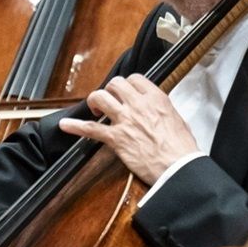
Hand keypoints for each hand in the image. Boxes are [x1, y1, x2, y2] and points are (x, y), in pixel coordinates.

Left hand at [60, 74, 198, 184]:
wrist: (179, 167)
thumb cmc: (182, 148)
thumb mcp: (177, 120)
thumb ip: (162, 110)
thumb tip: (155, 109)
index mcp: (156, 99)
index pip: (135, 79)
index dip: (127, 85)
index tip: (125, 92)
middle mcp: (139, 106)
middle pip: (115, 84)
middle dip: (109, 90)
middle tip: (110, 100)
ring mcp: (125, 121)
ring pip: (100, 98)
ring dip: (94, 102)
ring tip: (95, 109)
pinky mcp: (116, 138)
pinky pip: (90, 128)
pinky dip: (75, 126)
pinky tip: (66, 125)